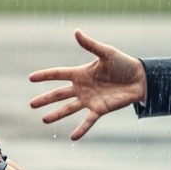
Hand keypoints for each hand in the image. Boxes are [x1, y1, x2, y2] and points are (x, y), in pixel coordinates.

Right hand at [29, 30, 146, 139]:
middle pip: (59, 94)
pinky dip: (81, 129)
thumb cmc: (123, 64)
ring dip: (57, 114)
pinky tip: (73, 137)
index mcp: (81, 73)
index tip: (30, 78)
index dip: (45, 76)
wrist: (140, 79)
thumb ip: (90, 45)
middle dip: (45, 99)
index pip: (58, 74)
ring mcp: (90, 99)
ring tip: (44, 120)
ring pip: (69, 108)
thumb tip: (76, 31)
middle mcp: (82, 87)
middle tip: (31, 104)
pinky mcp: (100, 109)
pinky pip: (88, 121)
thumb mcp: (106, 52)